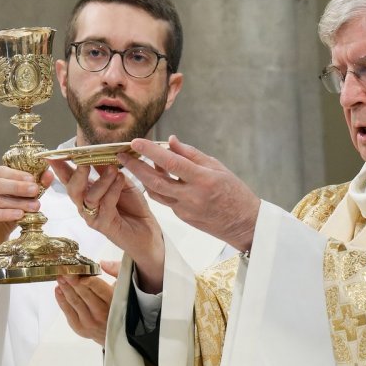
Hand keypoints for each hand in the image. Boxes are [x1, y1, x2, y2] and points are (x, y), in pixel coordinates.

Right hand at [0, 165, 43, 271]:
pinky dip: (5, 214)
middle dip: (18, 188)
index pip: (1, 171)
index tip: (35, 180)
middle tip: (35, 192)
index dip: (18, 175)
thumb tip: (49, 174)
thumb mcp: (21, 197)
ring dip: (16, 203)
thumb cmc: (7, 211)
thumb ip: (33, 184)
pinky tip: (20, 215)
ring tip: (34, 206)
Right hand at [46, 159, 164, 288]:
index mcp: (86, 194)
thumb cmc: (133, 208)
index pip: (69, 179)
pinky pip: (106, 205)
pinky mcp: (104, 225)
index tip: (52, 154)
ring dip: (101, 180)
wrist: (147, 233)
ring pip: (89, 197)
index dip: (60, 167)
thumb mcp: (121, 183)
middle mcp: (85, 206)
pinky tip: (121, 179)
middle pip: (72, 190)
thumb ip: (107, 171)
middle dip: (76, 174)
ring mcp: (93, 217)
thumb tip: (97, 153)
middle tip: (83, 161)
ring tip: (113, 169)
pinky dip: (113, 190)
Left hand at [55, 260, 119, 345]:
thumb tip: (103, 263)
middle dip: (72, 280)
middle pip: (84, 294)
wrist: (115, 333)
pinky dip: (61, 299)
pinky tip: (58, 289)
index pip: (99, 288)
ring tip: (59, 277)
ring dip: (65, 288)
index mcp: (114, 302)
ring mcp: (90, 322)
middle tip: (64, 270)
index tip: (79, 271)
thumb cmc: (117, 306)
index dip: (87, 279)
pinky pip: (67, 311)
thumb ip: (116, 271)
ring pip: (74, 301)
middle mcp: (102, 313)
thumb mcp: (124, 287)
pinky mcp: (79, 328)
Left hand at [121, 135, 259, 252]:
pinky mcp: (182, 217)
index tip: (135, 142)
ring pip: (156, 192)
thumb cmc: (235, 192)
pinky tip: (155, 176)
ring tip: (133, 163)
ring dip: (142, 178)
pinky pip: (165, 200)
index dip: (151, 152)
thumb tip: (170, 141)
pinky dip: (158, 187)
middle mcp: (191, 196)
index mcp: (203, 180)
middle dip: (135, 167)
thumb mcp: (218, 167)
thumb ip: (191, 154)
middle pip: (155, 181)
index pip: (171, 163)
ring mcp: (185, 209)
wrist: (244, 224)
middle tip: (121, 155)